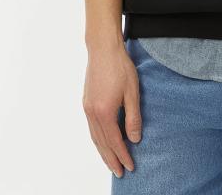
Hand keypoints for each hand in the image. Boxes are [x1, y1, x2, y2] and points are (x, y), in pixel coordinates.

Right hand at [82, 40, 141, 178]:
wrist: (103, 48)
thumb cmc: (120, 67)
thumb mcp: (132, 92)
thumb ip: (133, 117)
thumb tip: (135, 139)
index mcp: (104, 112)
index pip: (115, 141)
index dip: (123, 156)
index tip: (130, 167)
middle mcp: (92, 113)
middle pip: (102, 144)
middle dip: (111, 159)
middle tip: (120, 173)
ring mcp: (87, 108)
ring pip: (94, 137)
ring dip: (103, 151)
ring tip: (111, 162)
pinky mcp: (86, 102)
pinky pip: (91, 127)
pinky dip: (97, 139)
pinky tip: (103, 141)